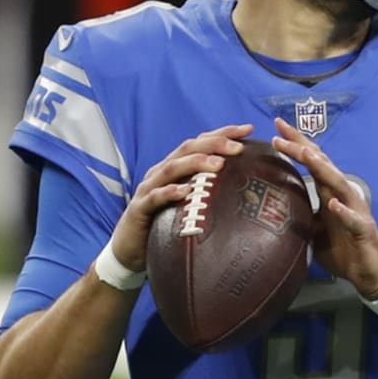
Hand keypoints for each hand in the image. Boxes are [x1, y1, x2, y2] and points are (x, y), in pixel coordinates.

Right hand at [109, 124, 253, 271]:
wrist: (129, 248)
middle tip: (238, 147)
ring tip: (219, 164)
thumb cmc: (163, 223)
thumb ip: (209, 191)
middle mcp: (162, 172)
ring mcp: (149, 188)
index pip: (200, 142)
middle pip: (188, 148)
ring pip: (172, 168)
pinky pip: (155, 197)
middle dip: (214, 144)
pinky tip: (186, 191)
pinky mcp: (140, 208)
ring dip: (196, 163)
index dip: (223, 133)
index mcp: (176, 167)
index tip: (248, 130)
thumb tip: (246, 187)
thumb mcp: (188, 202)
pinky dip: (170, 192)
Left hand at [272, 118, 377, 298]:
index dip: (295, 143)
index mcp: (329, 192)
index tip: (277, 127)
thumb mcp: (313, 230)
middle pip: (322, 164)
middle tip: (281, 131)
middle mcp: (341, 195)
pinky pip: (352, 219)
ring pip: (338, 183)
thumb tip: (270, 207)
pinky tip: (333, 204)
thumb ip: (298, 213)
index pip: (311, 162)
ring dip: (322, 168)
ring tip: (305, 154)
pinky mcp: (363, 229)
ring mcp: (354, 210)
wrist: (370, 271)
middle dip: (301, 146)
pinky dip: (343, 211)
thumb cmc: (343, 248)